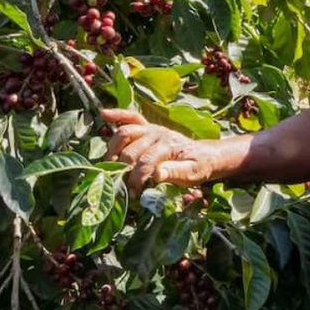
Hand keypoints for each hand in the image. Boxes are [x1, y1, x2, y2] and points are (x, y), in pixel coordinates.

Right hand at [101, 109, 219, 194]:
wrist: (206, 154)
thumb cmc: (198, 166)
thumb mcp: (193, 173)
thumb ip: (176, 173)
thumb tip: (157, 174)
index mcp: (169, 145)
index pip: (146, 162)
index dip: (137, 180)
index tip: (133, 194)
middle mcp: (158, 133)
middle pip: (131, 150)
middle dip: (123, 170)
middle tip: (121, 185)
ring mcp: (151, 128)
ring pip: (125, 133)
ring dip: (113, 150)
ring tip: (109, 167)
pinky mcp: (147, 127)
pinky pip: (130, 117)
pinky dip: (117, 115)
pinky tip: (103, 114)